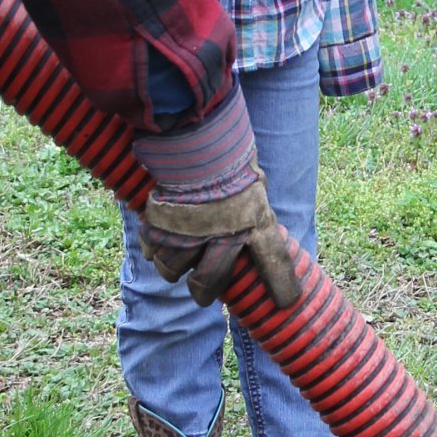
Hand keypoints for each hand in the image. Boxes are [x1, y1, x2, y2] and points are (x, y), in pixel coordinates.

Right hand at [140, 171, 303, 308]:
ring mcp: (190, 231)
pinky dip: (151, 249)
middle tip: (201, 293)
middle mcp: (223, 234)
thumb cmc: (228, 155)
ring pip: (172, 269)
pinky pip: (151, 250)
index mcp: (255, 221)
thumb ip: (255, 206)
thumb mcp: (253, 181)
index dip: (281, 284)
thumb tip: (260, 217)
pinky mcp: (161, 224)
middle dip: (203, 292)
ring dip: (171, 268)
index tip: (285, 300)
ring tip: (173, 260)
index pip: (275, 260)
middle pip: (209, 281)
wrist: (195, 136)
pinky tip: (155, 243)